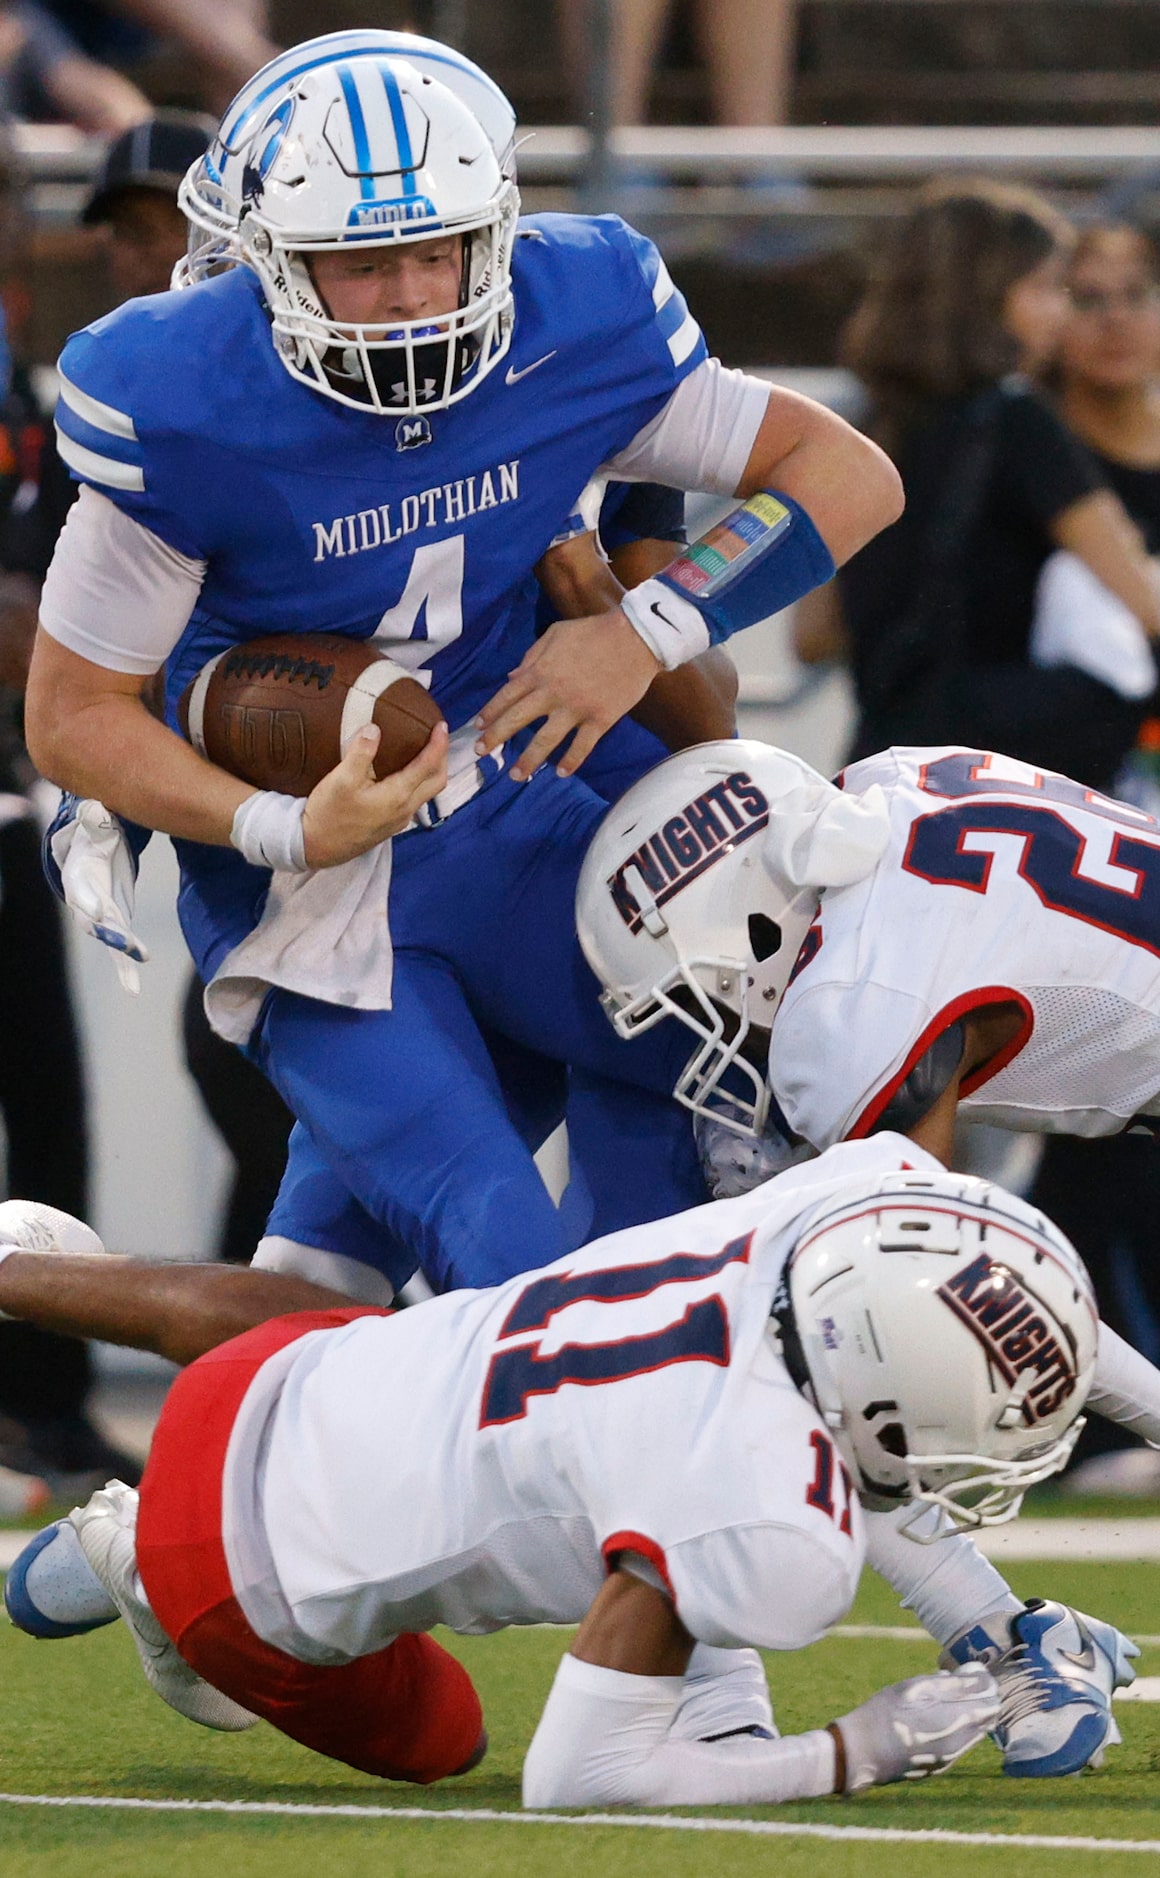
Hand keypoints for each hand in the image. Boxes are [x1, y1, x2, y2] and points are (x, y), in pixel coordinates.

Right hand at [48, 797, 148, 994]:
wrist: (92, 853)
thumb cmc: (95, 836)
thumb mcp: (94, 824)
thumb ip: (94, 819)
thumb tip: (94, 809)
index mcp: (78, 876)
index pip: (81, 890)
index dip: (87, 901)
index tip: (96, 912)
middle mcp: (85, 902)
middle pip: (94, 922)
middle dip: (109, 935)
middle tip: (126, 946)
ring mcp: (99, 917)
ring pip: (108, 941)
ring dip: (121, 958)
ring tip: (132, 982)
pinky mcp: (114, 926)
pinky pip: (120, 951)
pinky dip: (125, 970)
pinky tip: (132, 990)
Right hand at [301, 720, 448, 867]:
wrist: (316, 848)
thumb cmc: (328, 814)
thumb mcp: (341, 779)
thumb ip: (361, 753)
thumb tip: (374, 728)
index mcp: (397, 795)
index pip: (428, 766)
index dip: (439, 744)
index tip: (441, 725)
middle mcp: (405, 809)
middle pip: (437, 781)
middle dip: (442, 757)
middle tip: (436, 736)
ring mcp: (399, 820)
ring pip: (427, 792)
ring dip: (431, 771)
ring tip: (424, 751)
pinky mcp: (390, 825)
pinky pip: (414, 800)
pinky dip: (418, 782)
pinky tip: (404, 773)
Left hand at [475, 609, 660, 781]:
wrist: (635, 637)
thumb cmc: (594, 631)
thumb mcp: (556, 634)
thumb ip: (532, 656)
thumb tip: (511, 678)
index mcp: (541, 671)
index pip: (507, 695)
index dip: (490, 712)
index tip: (478, 726)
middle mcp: (553, 693)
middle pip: (518, 719)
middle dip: (496, 737)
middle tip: (481, 752)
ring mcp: (577, 708)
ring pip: (546, 740)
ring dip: (529, 760)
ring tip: (516, 776)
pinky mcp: (600, 719)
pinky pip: (582, 746)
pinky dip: (571, 760)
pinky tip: (561, 773)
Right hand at [830, 1664, 998, 1792]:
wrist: (862, 1753)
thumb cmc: (886, 1713)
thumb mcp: (916, 1688)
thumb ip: (952, 1684)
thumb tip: (980, 1676)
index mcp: (955, 1722)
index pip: (992, 1704)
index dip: (985, 1684)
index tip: (969, 1671)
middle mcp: (959, 1744)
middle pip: (987, 1720)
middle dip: (979, 1698)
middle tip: (957, 1681)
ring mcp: (949, 1759)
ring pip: (974, 1733)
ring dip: (967, 1713)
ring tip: (940, 1697)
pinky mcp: (939, 1767)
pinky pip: (960, 1744)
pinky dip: (956, 1727)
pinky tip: (931, 1716)